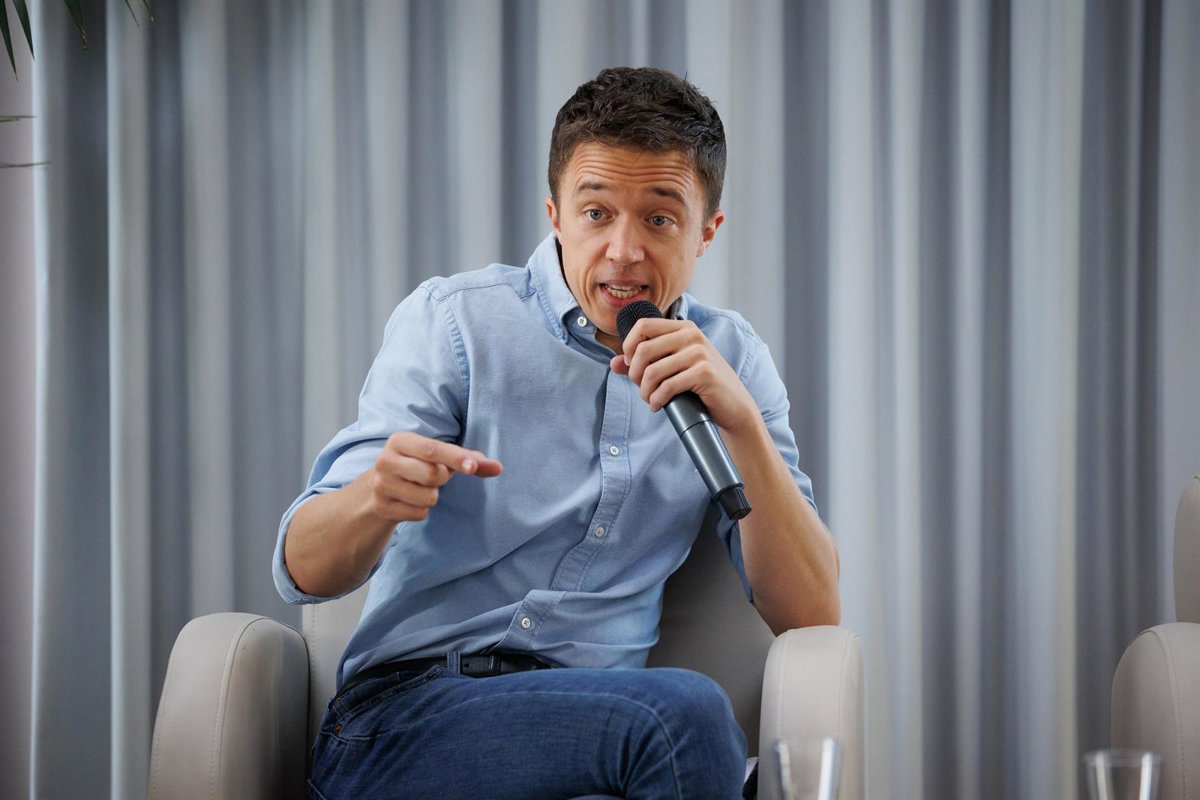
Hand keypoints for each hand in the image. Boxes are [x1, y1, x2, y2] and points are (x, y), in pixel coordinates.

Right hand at [368, 432, 501, 522]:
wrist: (378, 489)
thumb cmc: (418, 466)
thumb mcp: (440, 458)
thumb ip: (470, 460)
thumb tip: (499, 467)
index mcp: (400, 441)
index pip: (432, 449)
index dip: (456, 458)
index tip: (473, 467)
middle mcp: (386, 460)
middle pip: (433, 475)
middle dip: (443, 478)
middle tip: (435, 476)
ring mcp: (381, 485)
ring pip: (428, 498)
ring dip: (432, 496)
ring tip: (420, 488)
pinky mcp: (382, 507)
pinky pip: (419, 514)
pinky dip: (422, 510)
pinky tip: (410, 501)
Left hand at [609, 318, 756, 432]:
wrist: (733, 405)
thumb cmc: (701, 385)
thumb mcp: (673, 368)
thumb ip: (644, 363)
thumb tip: (613, 363)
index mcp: (683, 327)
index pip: (643, 325)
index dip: (629, 346)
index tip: (631, 365)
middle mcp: (692, 335)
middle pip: (643, 349)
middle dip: (634, 373)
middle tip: (640, 387)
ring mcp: (699, 353)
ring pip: (652, 371)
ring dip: (645, 390)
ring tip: (650, 399)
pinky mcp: (704, 373)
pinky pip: (667, 386)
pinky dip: (656, 399)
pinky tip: (658, 405)